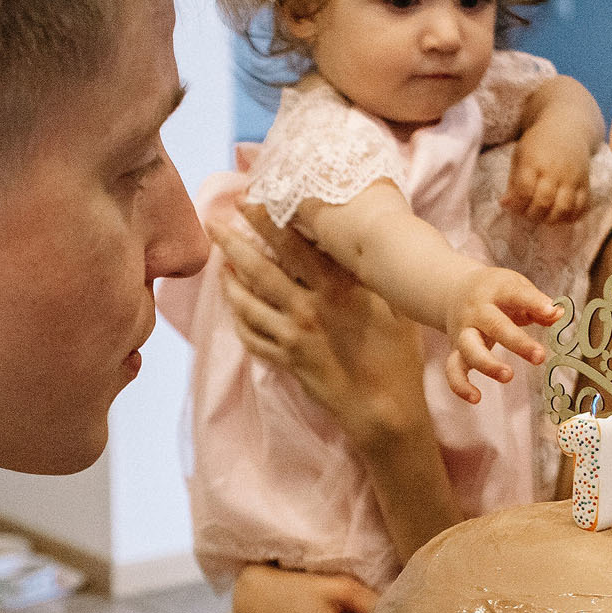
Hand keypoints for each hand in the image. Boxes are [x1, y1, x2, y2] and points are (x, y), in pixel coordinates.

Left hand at [214, 207, 428, 448]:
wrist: (385, 412)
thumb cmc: (399, 357)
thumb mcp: (393, 305)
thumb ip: (367, 274)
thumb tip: (354, 243)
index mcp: (335, 288)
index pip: (292, 244)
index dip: (266, 219)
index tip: (247, 200)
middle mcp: (307, 308)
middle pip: (258, 268)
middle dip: (232, 242)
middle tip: (212, 221)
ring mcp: (292, 337)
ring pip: (246, 304)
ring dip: (228, 282)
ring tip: (219, 265)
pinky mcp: (287, 362)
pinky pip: (252, 337)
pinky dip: (239, 320)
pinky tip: (234, 308)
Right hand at [442, 265, 554, 405]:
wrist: (455, 290)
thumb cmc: (495, 292)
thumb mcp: (515, 288)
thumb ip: (537, 304)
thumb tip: (558, 314)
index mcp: (495, 291)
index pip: (515, 294)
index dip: (534, 302)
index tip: (551, 311)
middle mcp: (476, 311)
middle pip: (494, 325)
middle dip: (517, 342)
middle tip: (540, 357)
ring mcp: (463, 332)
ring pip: (470, 349)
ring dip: (487, 364)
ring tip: (508, 376)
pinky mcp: (456, 351)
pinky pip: (452, 370)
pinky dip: (460, 386)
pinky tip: (476, 398)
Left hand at [502, 120, 595, 224]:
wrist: (567, 127)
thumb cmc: (538, 143)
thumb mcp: (520, 155)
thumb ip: (513, 182)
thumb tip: (505, 204)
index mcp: (534, 162)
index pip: (524, 191)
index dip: (517, 205)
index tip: (513, 207)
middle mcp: (554, 171)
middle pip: (544, 202)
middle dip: (532, 215)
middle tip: (528, 213)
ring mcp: (572, 178)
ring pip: (564, 208)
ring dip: (551, 220)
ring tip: (544, 216)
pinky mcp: (585, 183)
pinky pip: (581, 207)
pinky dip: (571, 217)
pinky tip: (560, 216)